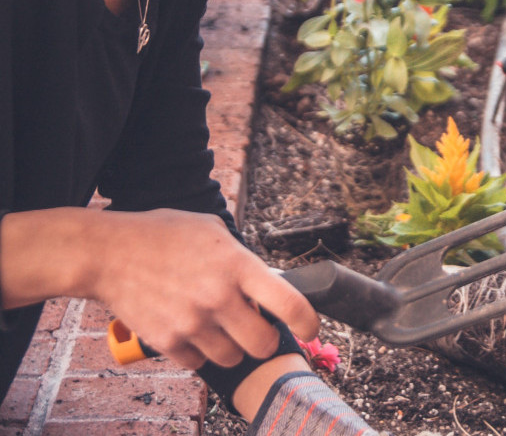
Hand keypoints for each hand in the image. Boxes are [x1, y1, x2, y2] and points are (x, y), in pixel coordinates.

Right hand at [90, 209, 319, 369]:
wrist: (107, 253)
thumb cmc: (162, 236)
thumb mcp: (211, 230)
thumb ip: (242, 257)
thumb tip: (268, 281)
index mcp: (237, 265)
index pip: (289, 303)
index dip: (307, 322)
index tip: (310, 328)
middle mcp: (219, 297)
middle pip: (264, 344)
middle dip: (264, 340)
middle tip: (256, 330)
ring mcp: (193, 322)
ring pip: (233, 358)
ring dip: (232, 348)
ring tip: (218, 327)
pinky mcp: (168, 341)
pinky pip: (199, 364)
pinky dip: (199, 354)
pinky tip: (191, 331)